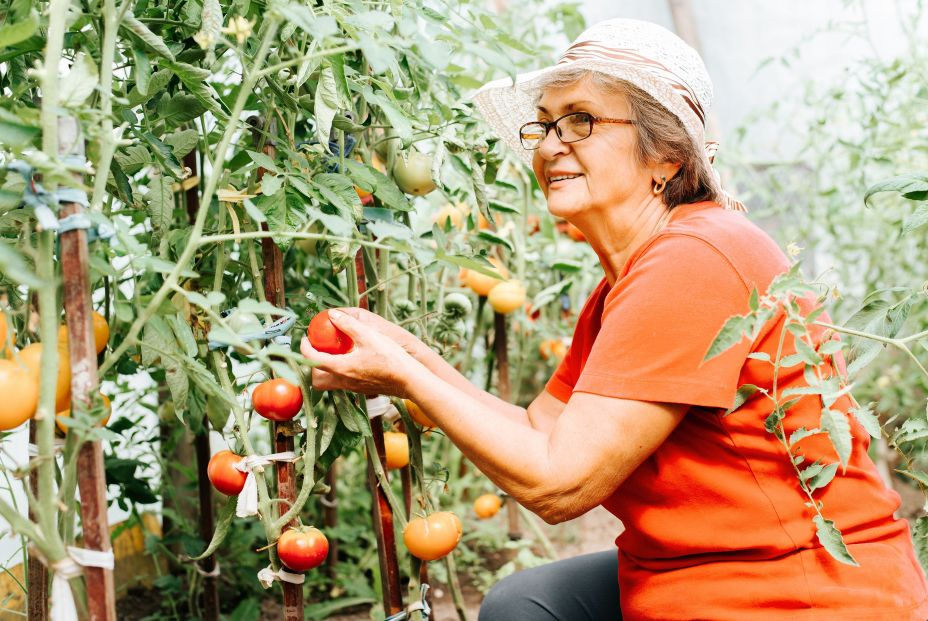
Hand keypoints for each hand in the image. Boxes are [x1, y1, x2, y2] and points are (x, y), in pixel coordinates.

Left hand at [300, 308, 424, 396]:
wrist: (409, 379)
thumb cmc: (390, 358)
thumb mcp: (368, 335)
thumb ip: (347, 324)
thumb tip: (332, 314)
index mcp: (340, 367)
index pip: (311, 359)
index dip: (304, 347)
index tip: (306, 337)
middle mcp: (343, 381)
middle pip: (316, 379)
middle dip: (312, 365)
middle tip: (318, 349)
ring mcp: (353, 387)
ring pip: (330, 382)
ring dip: (326, 368)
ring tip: (335, 353)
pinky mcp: (362, 389)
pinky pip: (343, 382)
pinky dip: (340, 371)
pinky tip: (353, 359)